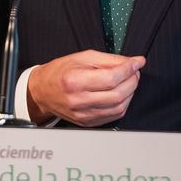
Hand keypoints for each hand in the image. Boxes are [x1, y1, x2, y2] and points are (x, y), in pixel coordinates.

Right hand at [26, 50, 144, 125]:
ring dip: (130, 93)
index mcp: (75, 81)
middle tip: (133, 71)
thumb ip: (109, 60)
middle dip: (132, 80)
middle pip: (118, 94)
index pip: (111, 78)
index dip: (129, 69)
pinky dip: (123, 103)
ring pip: (119, 107)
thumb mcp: (83, 58)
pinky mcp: (88, 123)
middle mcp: (79, 100)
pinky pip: (114, 115)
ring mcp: (84, 115)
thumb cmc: (60, 72)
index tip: (137, 62)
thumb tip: (132, 62)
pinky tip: (120, 93)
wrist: (43, 91)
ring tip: (128, 81)